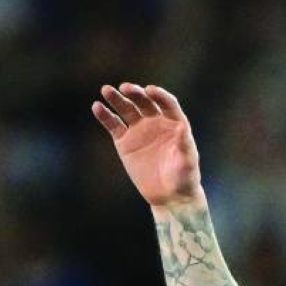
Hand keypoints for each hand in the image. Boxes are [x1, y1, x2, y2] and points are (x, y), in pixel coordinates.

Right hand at [92, 83, 203, 208]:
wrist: (170, 196)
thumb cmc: (184, 178)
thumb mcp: (188, 162)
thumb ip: (185, 144)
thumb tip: (183, 127)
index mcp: (173, 122)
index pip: (166, 102)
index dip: (159, 95)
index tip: (150, 91)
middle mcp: (155, 122)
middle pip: (144, 101)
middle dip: (135, 93)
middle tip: (125, 88)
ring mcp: (138, 130)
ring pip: (126, 109)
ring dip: (116, 99)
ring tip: (106, 90)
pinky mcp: (124, 142)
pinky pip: (113, 125)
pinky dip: (105, 116)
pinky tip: (97, 107)